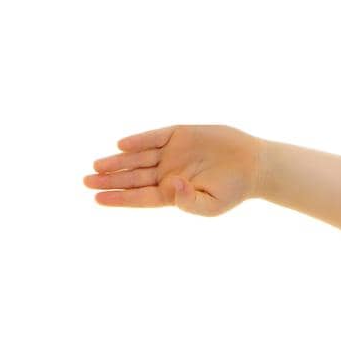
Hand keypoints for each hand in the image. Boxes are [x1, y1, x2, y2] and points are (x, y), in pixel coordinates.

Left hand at [84, 124, 264, 216]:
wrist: (253, 164)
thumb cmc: (234, 190)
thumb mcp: (214, 205)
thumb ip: (190, 203)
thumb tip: (170, 186)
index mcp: (173, 193)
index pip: (140, 197)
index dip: (119, 198)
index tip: (98, 199)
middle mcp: (167, 172)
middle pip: (133, 177)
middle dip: (110, 180)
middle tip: (86, 181)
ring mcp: (172, 153)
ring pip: (138, 157)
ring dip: (117, 161)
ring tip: (96, 167)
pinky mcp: (179, 134)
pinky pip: (154, 137)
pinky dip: (139, 140)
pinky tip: (122, 145)